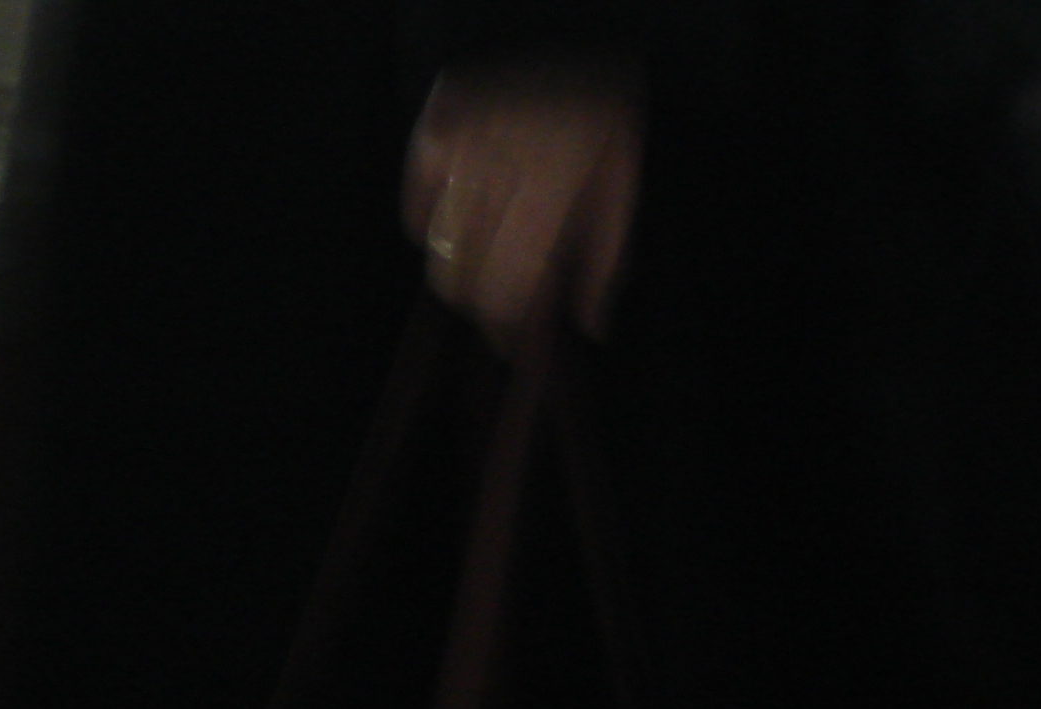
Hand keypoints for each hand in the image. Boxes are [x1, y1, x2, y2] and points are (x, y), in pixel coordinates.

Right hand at [403, 69, 642, 346]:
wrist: (564, 32)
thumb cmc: (601, 112)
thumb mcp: (623, 181)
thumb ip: (606, 258)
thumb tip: (588, 326)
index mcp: (553, 174)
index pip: (508, 278)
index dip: (504, 324)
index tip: (510, 344)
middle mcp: (496, 158)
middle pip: (463, 273)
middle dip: (481, 302)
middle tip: (502, 303)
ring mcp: (456, 142)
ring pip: (438, 251)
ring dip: (463, 269)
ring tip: (492, 253)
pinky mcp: (431, 132)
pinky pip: (418, 214)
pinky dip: (439, 228)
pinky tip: (472, 210)